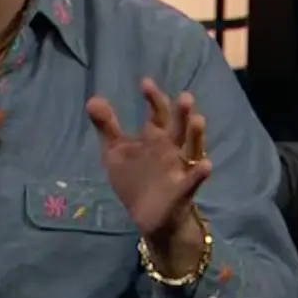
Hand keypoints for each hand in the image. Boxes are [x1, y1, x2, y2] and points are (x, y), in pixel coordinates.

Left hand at [86, 78, 211, 246]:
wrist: (146, 215)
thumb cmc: (134, 177)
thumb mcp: (115, 151)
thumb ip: (106, 126)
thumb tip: (93, 99)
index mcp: (155, 137)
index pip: (157, 113)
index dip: (153, 98)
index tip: (145, 82)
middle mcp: (171, 149)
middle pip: (179, 127)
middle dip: (182, 113)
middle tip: (185, 96)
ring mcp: (180, 168)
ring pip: (192, 148)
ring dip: (196, 135)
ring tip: (198, 120)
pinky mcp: (183, 190)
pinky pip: (194, 180)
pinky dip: (200, 173)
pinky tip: (205, 165)